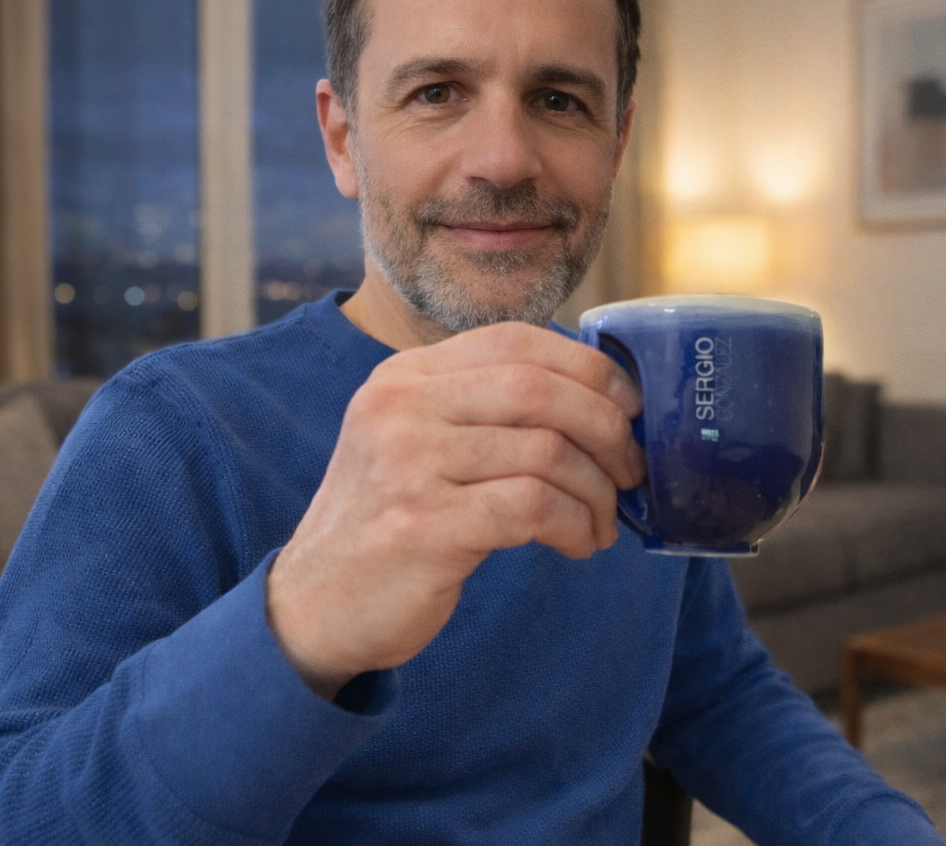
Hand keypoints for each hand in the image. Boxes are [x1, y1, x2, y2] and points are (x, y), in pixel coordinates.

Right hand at [264, 322, 643, 698]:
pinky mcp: (425, 525)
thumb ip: (482, 410)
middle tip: (631, 470)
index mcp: (404, 376)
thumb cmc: (388, 524)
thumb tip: (598, 402)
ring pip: (547, 451)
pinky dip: (576, 526)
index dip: (588, 368)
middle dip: (606, 429)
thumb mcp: (415, 443)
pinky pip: (535, 508)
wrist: (314, 606)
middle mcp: (401, 406)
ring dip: (596, 491)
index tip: (627, 407)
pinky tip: (578, 545)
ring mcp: (409, 464)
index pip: (517, 340)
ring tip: (602, 522)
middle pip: (539, 390)